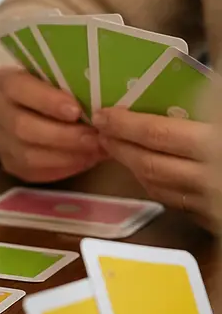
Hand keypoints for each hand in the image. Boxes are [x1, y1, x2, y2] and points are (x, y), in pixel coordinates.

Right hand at [0, 68, 105, 182]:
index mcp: (6, 80)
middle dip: (63, 135)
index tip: (76, 111)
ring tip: (95, 151)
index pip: (20, 88)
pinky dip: (62, 168)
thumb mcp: (63, 75)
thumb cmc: (57, 85)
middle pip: (23, 127)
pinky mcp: (7, 161)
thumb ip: (76, 83)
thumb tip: (109, 105)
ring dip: (66, 156)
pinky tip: (84, 160)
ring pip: (27, 154)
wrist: (34, 104)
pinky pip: (32, 172)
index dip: (46, 101)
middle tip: (95, 138)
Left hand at [93, 108, 210, 220]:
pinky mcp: (213, 220)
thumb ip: (209, 108)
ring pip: (157, 187)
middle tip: (103, 132)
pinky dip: (157, 185)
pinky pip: (176, 203)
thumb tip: (192, 93)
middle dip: (120, 147)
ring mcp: (208, 204)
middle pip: (148, 165)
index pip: (157, 134)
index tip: (104, 115)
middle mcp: (207, 180)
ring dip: (134, 168)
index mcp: (214, 148)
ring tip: (120, 149)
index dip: (125, 125)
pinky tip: (151, 173)